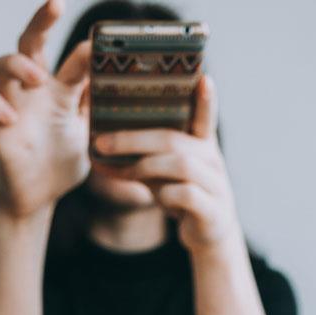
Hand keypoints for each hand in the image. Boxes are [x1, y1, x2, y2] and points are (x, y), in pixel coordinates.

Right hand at [0, 0, 90, 217]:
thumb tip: (113, 71)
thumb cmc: (62, 160)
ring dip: (15, 64)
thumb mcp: (87, 130)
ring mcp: (10, 107)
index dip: (85, 47)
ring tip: (37, 79)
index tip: (97, 35)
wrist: (41, 197)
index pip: (66, 55)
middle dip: (40, 22)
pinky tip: (10, 118)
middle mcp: (31, 91)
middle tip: (56, 6)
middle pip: (27, 44)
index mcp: (57, 89)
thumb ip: (95, 102)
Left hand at [92, 76, 242, 256]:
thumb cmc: (182, 196)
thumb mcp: (164, 174)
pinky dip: (165, 195)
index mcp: (202, 146)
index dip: (206, 99)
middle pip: (173, 140)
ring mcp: (216, 185)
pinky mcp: (212, 210)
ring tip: (123, 171)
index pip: (205, 116)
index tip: (204, 77)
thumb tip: (99, 147)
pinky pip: (186, 195)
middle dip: (134, 139)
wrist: (209, 235)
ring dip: (145, 166)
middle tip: (102, 142)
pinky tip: (156, 199)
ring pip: (181, 165)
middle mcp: (212, 160)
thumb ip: (141, 158)